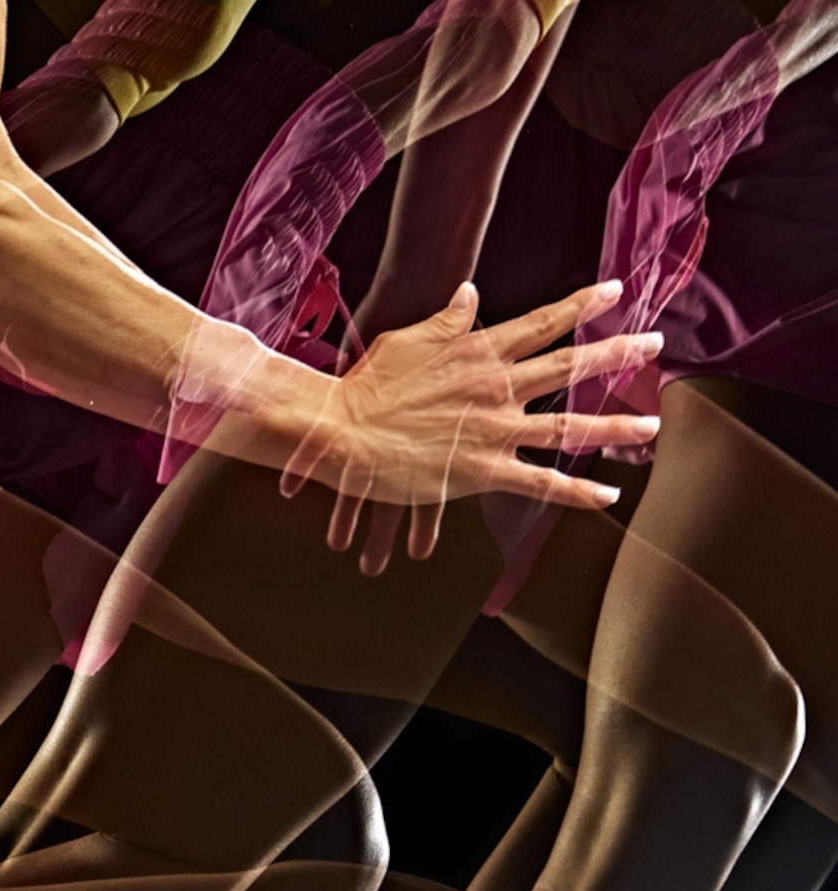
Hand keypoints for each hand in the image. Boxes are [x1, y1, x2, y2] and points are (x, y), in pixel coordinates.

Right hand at [277, 282, 660, 570]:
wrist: (341, 430)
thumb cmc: (367, 383)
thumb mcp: (407, 338)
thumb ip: (447, 320)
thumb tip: (470, 292)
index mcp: (481, 352)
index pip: (544, 322)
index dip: (584, 304)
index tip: (617, 290)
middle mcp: (498, 388)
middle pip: (570, 367)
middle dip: (618, 353)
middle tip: (656, 345)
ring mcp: (494, 431)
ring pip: (569, 428)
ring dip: (615, 426)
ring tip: (652, 425)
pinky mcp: (481, 471)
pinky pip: (540, 483)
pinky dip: (577, 491)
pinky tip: (607, 494)